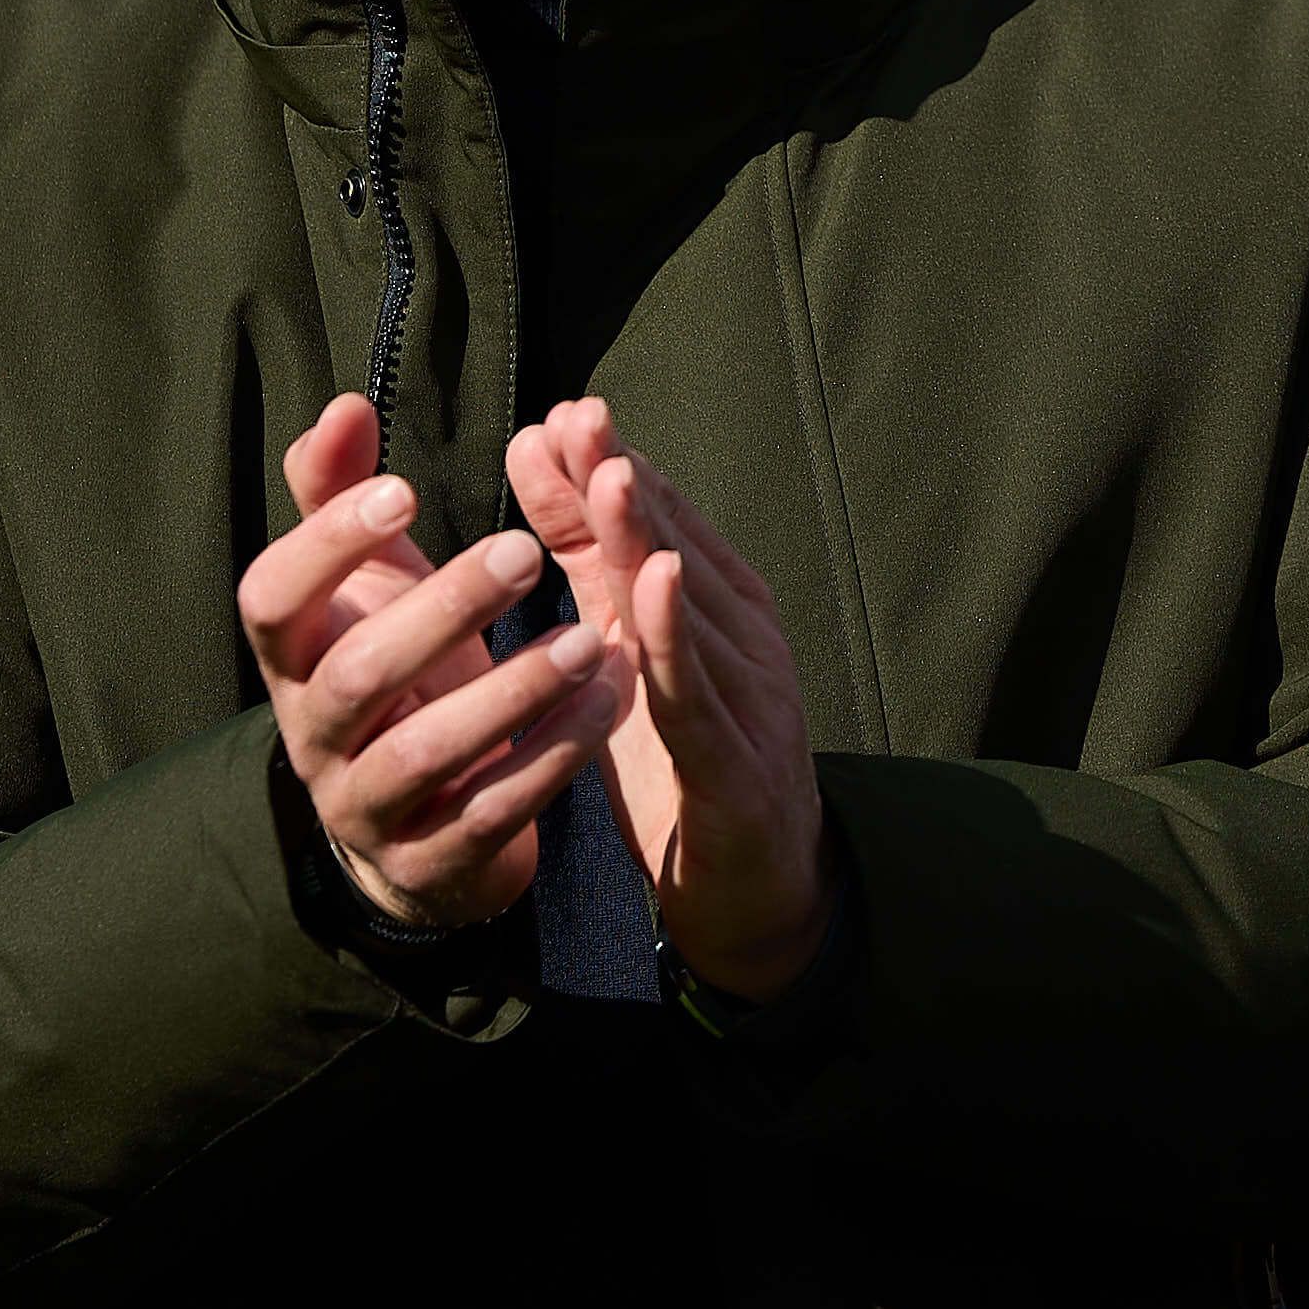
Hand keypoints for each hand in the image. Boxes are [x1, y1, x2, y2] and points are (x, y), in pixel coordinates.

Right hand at [244, 395, 622, 933]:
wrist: (418, 832)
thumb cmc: (397, 675)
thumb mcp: (371, 588)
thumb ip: (344, 495)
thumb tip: (346, 405)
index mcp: (290, 660)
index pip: (270, 599)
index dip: (326, 545)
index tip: (405, 490)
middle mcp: (313, 738)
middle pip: (355, 676)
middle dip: (442, 611)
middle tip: (527, 552)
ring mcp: (367, 809)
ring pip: (425, 754)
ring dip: (512, 691)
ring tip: (591, 637)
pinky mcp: (431, 863)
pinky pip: (492, 812)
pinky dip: (554, 755)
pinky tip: (611, 698)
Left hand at [503, 397, 828, 997]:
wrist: (758, 895)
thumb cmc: (688, 765)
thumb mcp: (625, 656)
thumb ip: (590, 565)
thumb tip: (550, 461)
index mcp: (719, 614)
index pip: (662, 527)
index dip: (612, 468)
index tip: (563, 413)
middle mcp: (743, 642)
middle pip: (676, 550)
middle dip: (625, 481)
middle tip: (581, 417)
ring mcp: (748, 701)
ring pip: (689, 613)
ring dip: (648, 542)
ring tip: (610, 477)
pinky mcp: (735, 766)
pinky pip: (699, 697)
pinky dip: (677, 639)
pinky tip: (657, 588)